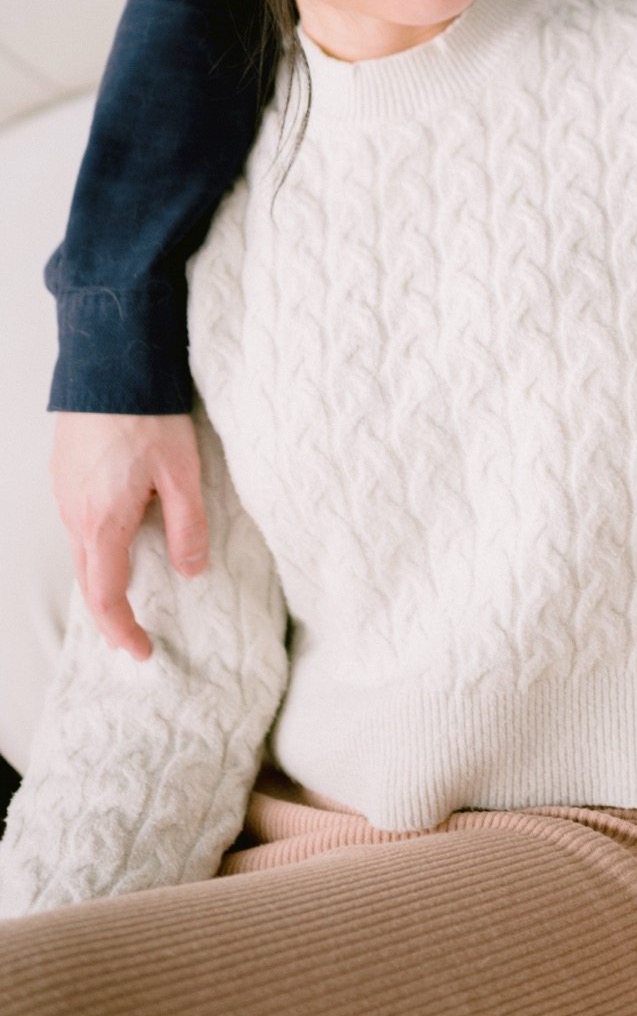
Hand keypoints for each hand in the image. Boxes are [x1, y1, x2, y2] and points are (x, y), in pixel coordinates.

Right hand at [50, 412, 208, 659]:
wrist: (110, 364)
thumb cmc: (148, 414)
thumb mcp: (182, 473)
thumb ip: (188, 526)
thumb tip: (192, 571)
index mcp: (103, 523)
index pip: (106, 596)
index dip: (123, 630)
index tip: (141, 651)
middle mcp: (75, 514)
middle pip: (87, 580)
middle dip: (110, 613)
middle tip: (133, 635)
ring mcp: (64, 492)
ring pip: (80, 549)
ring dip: (101, 577)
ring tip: (127, 589)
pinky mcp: (65, 471)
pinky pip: (77, 520)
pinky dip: (94, 544)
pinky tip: (116, 534)